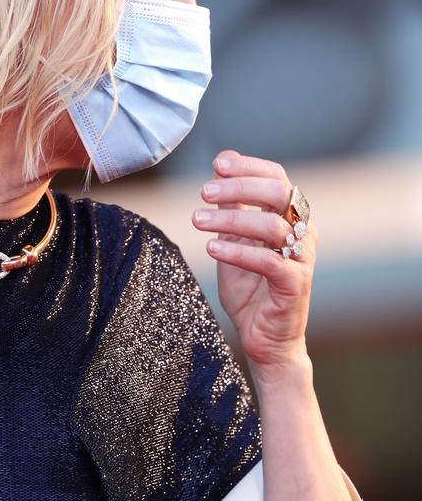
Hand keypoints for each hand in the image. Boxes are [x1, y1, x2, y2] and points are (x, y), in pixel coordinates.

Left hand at [191, 149, 317, 370]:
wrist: (264, 339)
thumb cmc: (251, 289)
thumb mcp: (234, 240)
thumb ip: (232, 206)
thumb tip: (223, 161)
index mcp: (291, 217)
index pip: (277, 177)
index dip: (248, 167)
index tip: (217, 165)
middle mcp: (303, 232)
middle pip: (280, 193)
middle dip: (239, 187)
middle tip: (204, 191)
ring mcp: (302, 258)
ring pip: (274, 225)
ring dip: (231, 220)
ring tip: (197, 220)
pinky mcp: (295, 285)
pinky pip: (269, 261)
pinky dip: (238, 252)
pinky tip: (212, 248)